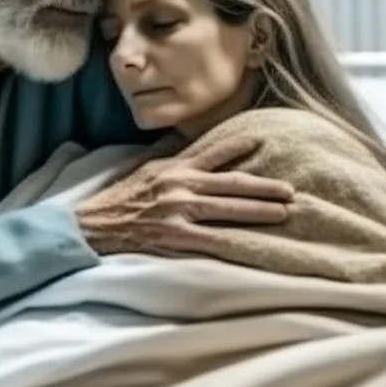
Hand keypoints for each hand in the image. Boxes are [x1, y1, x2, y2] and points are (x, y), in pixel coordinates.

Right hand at [77, 135, 294, 256]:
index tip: (262, 142)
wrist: (94, 224)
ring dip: (260, 211)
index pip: (215, 152)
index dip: (240, 147)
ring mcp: (179, 211)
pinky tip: (253, 244)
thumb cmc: (121, 197)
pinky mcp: (175, 236)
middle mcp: (181, 185)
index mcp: (176, 167)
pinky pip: (212, 239)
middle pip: (233, 184)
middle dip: (265, 187)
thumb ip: (174, 163)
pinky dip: (235, 241)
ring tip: (284, 213)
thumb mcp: (147, 169)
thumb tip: (197, 154)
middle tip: (291, 190)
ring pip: (229, 209)